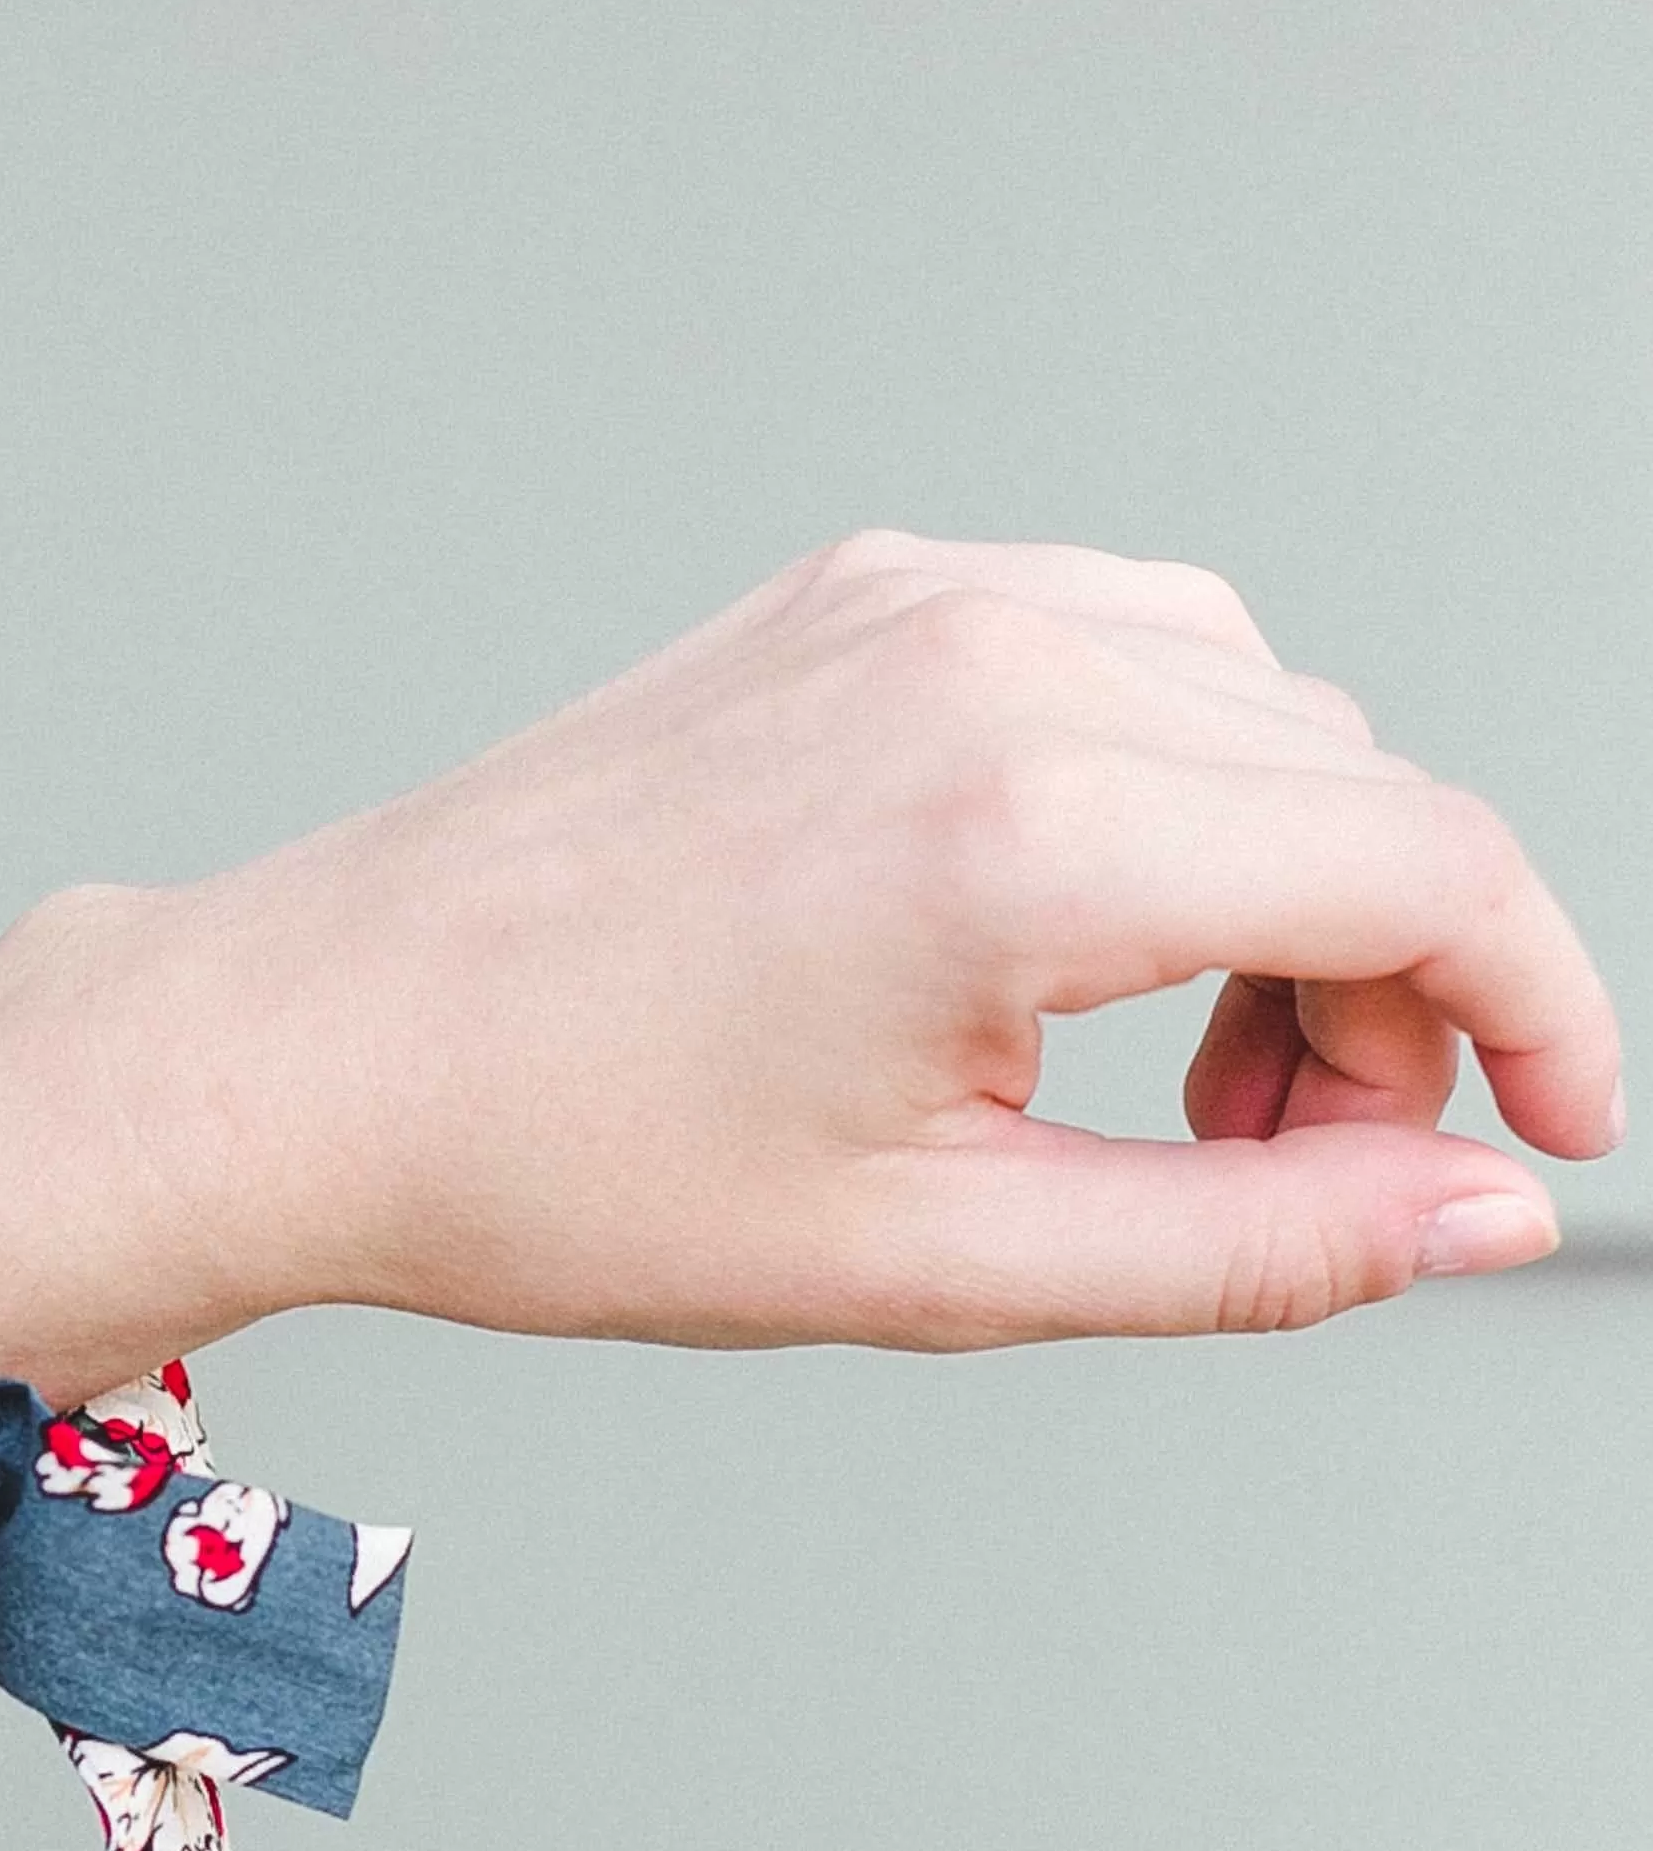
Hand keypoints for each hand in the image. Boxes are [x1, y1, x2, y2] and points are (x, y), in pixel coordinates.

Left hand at [0, 535, 1623, 1390]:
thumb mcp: (948, 1263)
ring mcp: (914, 598)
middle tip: (1265, 1169)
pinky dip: (1166, 787)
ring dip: (1282, 884)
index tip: (1543, 1141)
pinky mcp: (851, 587)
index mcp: (1027, 829)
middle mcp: (989, 660)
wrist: (320, 1045)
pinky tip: (1056, 942)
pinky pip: (1124, 649)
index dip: (1543, 1018)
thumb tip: (1476, 1213)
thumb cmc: (569, 1164)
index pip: (1433, 869)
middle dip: (1389, 991)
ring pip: (1263, 710)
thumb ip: (1257, 1243)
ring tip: (1148, 1077)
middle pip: (1364, 790)